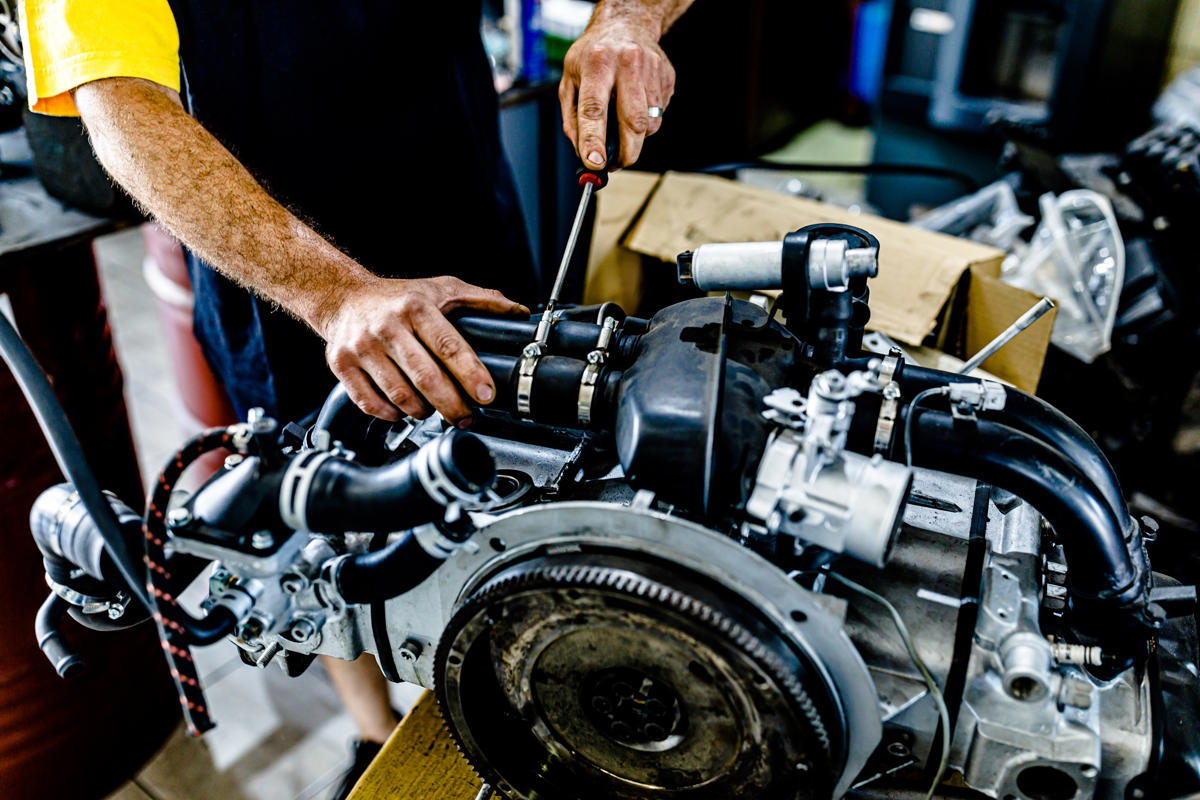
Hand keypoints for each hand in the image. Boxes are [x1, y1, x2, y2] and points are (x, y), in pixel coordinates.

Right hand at [316, 276, 527, 426]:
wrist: (343, 297)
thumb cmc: (399, 297)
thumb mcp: (441, 289)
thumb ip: (481, 300)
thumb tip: (518, 312)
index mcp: (415, 307)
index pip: (448, 345)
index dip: (470, 373)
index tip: (486, 394)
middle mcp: (387, 327)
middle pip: (425, 377)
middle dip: (452, 404)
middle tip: (466, 416)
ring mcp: (361, 347)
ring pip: (399, 395)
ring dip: (422, 411)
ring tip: (434, 409)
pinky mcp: (341, 365)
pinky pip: (370, 404)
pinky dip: (391, 414)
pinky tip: (402, 410)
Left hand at [559, 12, 674, 169]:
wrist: (625, 24)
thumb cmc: (594, 55)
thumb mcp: (570, 80)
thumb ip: (572, 118)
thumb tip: (582, 152)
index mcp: (598, 63)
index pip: (594, 108)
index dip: (594, 139)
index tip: (595, 162)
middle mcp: (627, 63)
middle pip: (632, 121)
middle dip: (625, 152)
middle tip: (616, 163)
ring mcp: (651, 69)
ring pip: (649, 123)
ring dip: (636, 138)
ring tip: (622, 126)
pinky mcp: (667, 77)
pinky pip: (659, 114)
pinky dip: (646, 122)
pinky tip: (635, 106)